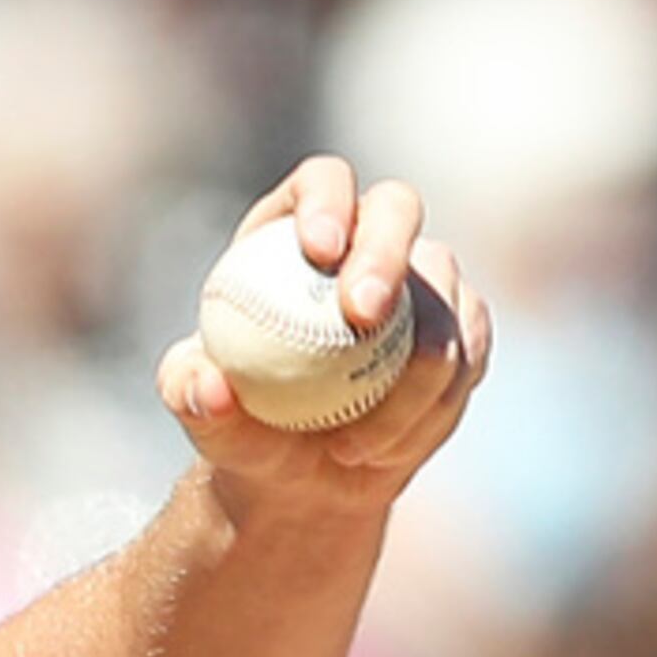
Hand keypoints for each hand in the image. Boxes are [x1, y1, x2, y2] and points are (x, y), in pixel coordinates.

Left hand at [157, 157, 493, 510]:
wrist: (295, 474)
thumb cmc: (237, 425)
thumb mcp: (194, 409)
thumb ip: (187, 389)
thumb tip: (208, 384)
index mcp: (294, 232)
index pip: (322, 181)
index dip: (328, 200)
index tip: (320, 249)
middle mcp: (369, 243)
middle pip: (398, 208)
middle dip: (385, 252)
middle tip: (361, 314)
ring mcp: (425, 284)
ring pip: (445, 297)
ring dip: (407, 375)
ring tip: (352, 445)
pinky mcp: (462, 333)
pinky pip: (468, 358)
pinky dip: (430, 410)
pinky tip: (383, 449)